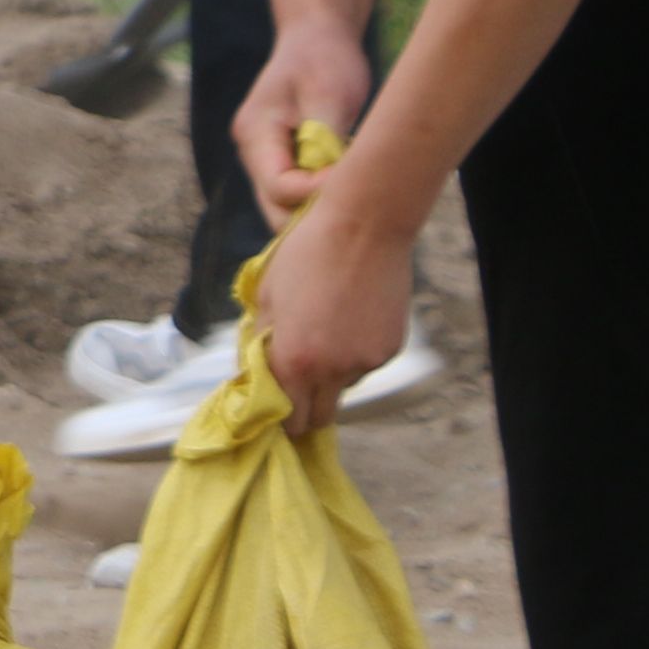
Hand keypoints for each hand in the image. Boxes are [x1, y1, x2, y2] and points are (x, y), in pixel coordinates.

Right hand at [233, 22, 376, 228]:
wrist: (317, 37)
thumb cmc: (325, 61)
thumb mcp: (331, 97)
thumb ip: (325, 143)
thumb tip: (332, 187)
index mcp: (256, 135)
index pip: (279, 188)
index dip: (316, 193)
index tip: (353, 180)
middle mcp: (253, 153)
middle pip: (275, 209)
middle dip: (314, 214)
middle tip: (357, 200)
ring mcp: (265, 159)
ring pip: (286, 206)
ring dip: (318, 207)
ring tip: (353, 191)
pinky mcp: (283, 160)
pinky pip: (297, 193)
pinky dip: (321, 196)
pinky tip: (348, 182)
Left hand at [251, 172, 413, 435]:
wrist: (363, 227)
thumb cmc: (305, 254)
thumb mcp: (268, 296)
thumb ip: (262, 341)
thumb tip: (258, 370)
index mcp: (295, 361)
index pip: (288, 419)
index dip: (280, 421)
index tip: (275, 416)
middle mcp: (333, 370)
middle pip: (320, 416)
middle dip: (306, 410)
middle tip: (296, 391)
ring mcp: (366, 361)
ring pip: (343, 386)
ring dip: (331, 375)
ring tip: (325, 330)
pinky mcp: (390, 348)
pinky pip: (365, 364)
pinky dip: (354, 353)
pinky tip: (350, 318)